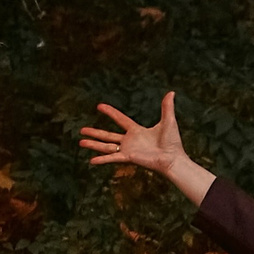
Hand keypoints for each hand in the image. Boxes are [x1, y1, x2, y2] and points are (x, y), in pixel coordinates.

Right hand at [78, 90, 213, 204]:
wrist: (173, 158)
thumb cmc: (172, 142)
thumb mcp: (168, 121)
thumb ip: (167, 107)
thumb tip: (171, 92)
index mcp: (137, 131)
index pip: (120, 119)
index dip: (110, 112)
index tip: (99, 106)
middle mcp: (130, 140)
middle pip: (108, 135)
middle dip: (94, 132)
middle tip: (82, 130)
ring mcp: (128, 150)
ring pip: (106, 146)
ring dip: (93, 144)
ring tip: (80, 142)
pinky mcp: (129, 157)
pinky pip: (113, 157)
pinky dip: (103, 159)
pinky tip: (91, 161)